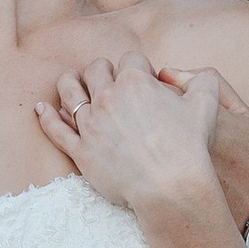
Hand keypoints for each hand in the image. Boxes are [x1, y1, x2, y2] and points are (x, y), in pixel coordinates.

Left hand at [35, 50, 224, 224]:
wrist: (170, 187)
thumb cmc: (189, 147)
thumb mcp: (206, 104)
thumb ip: (202, 80)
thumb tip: (186, 74)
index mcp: (135, 81)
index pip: (131, 60)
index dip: (139, 68)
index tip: (144, 82)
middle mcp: (108, 97)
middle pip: (95, 70)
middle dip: (101, 71)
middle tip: (107, 81)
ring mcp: (91, 125)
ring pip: (69, 93)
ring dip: (69, 83)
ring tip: (70, 83)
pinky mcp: (81, 151)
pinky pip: (56, 130)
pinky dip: (46, 118)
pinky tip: (42, 110)